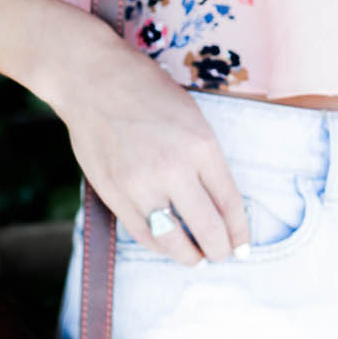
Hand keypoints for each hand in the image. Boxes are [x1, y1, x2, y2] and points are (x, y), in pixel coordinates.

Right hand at [57, 38, 251, 264]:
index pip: (230, 202)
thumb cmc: (147, 90)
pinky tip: (167, 245)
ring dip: (190, 256)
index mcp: (202, 144)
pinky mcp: (114, 194)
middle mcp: (174, 168)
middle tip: (223, 255)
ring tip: (196, 258)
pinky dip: (159, 245)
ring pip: (173, 239)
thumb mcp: (192, 116)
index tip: (244, 247)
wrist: (94, 80)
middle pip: (207, 227)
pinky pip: (143, 233)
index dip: (240, 231)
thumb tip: (217, 200)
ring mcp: (141, 184)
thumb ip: (205, 157)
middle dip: (220, 249)